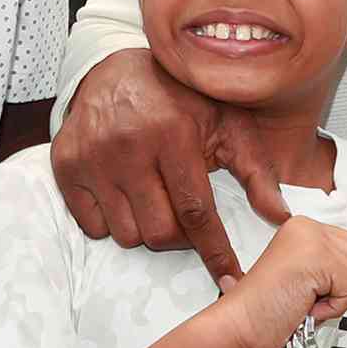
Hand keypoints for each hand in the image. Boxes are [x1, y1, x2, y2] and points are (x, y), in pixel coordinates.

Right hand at [52, 48, 289, 282]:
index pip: (196, 212)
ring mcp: (92, 157)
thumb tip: (281, 217)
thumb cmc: (180, 100)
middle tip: (183, 212)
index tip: (229, 278)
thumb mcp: (226, 123)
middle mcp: (129, 145)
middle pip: (159, 232)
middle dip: (179, 236)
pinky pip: (92, 227)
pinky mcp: (65, 165)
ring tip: (152, 195)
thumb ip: (256, 170)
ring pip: (126, 235)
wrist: (114, 69)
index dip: (214, 251)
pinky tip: (122, 192)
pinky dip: (111, 221)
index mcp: (174, 133)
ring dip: (144, 227)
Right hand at [211, 215, 346, 347]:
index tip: (336, 295)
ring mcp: (311, 238)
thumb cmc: (269, 310)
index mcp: (304, 229)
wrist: (240, 324)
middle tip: (318, 301)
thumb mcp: (320, 285)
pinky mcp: (315, 256)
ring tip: (308, 302)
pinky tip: (307, 306)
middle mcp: (307, 227)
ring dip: (340, 299)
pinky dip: (334, 307)